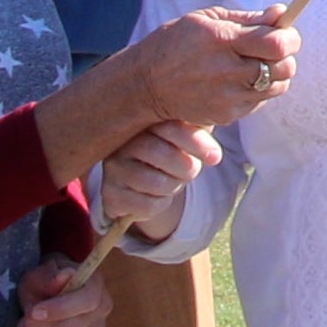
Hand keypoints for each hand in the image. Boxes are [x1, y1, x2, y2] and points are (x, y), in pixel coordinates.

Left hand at [13, 253, 114, 326]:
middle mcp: (100, 315)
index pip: (86, 302)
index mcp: (95, 288)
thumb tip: (63, 277)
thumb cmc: (45, 281)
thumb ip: (50, 277)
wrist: (49, 295)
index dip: (58, 310)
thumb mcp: (42, 272)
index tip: (33, 312)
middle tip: (22, 320)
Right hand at [84, 121, 209, 242]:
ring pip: (156, 183)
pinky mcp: (110, 195)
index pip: (169, 126)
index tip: (215, 157)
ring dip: (174, 186)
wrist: (142, 184)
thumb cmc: (169, 152)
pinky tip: (156, 195)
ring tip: (172, 181)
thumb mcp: (186, 134)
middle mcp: (121, 143)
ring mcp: (113, 169)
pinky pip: (147, 205)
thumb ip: (199, 124)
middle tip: (191, 171)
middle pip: (161, 154)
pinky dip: (160, 204)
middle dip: (187, 168)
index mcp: (140, 121)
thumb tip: (216, 133)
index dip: (196, 142)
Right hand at [111, 7, 292, 134]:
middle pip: (284, 67)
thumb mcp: (207, 19)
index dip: (289, 38)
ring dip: (275, 74)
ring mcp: (228, 97)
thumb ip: (248, 18)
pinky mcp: (227, 115)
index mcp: (221, 41)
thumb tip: (281, 13)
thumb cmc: (176, 44)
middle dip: (285, 56)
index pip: (276, 44)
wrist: (146, 86)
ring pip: (278, 87)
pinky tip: (239, 80)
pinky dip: (259, 90)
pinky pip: (260, 101)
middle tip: (271, 49)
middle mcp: (227, 71)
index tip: (285, 33)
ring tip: (254, 64)